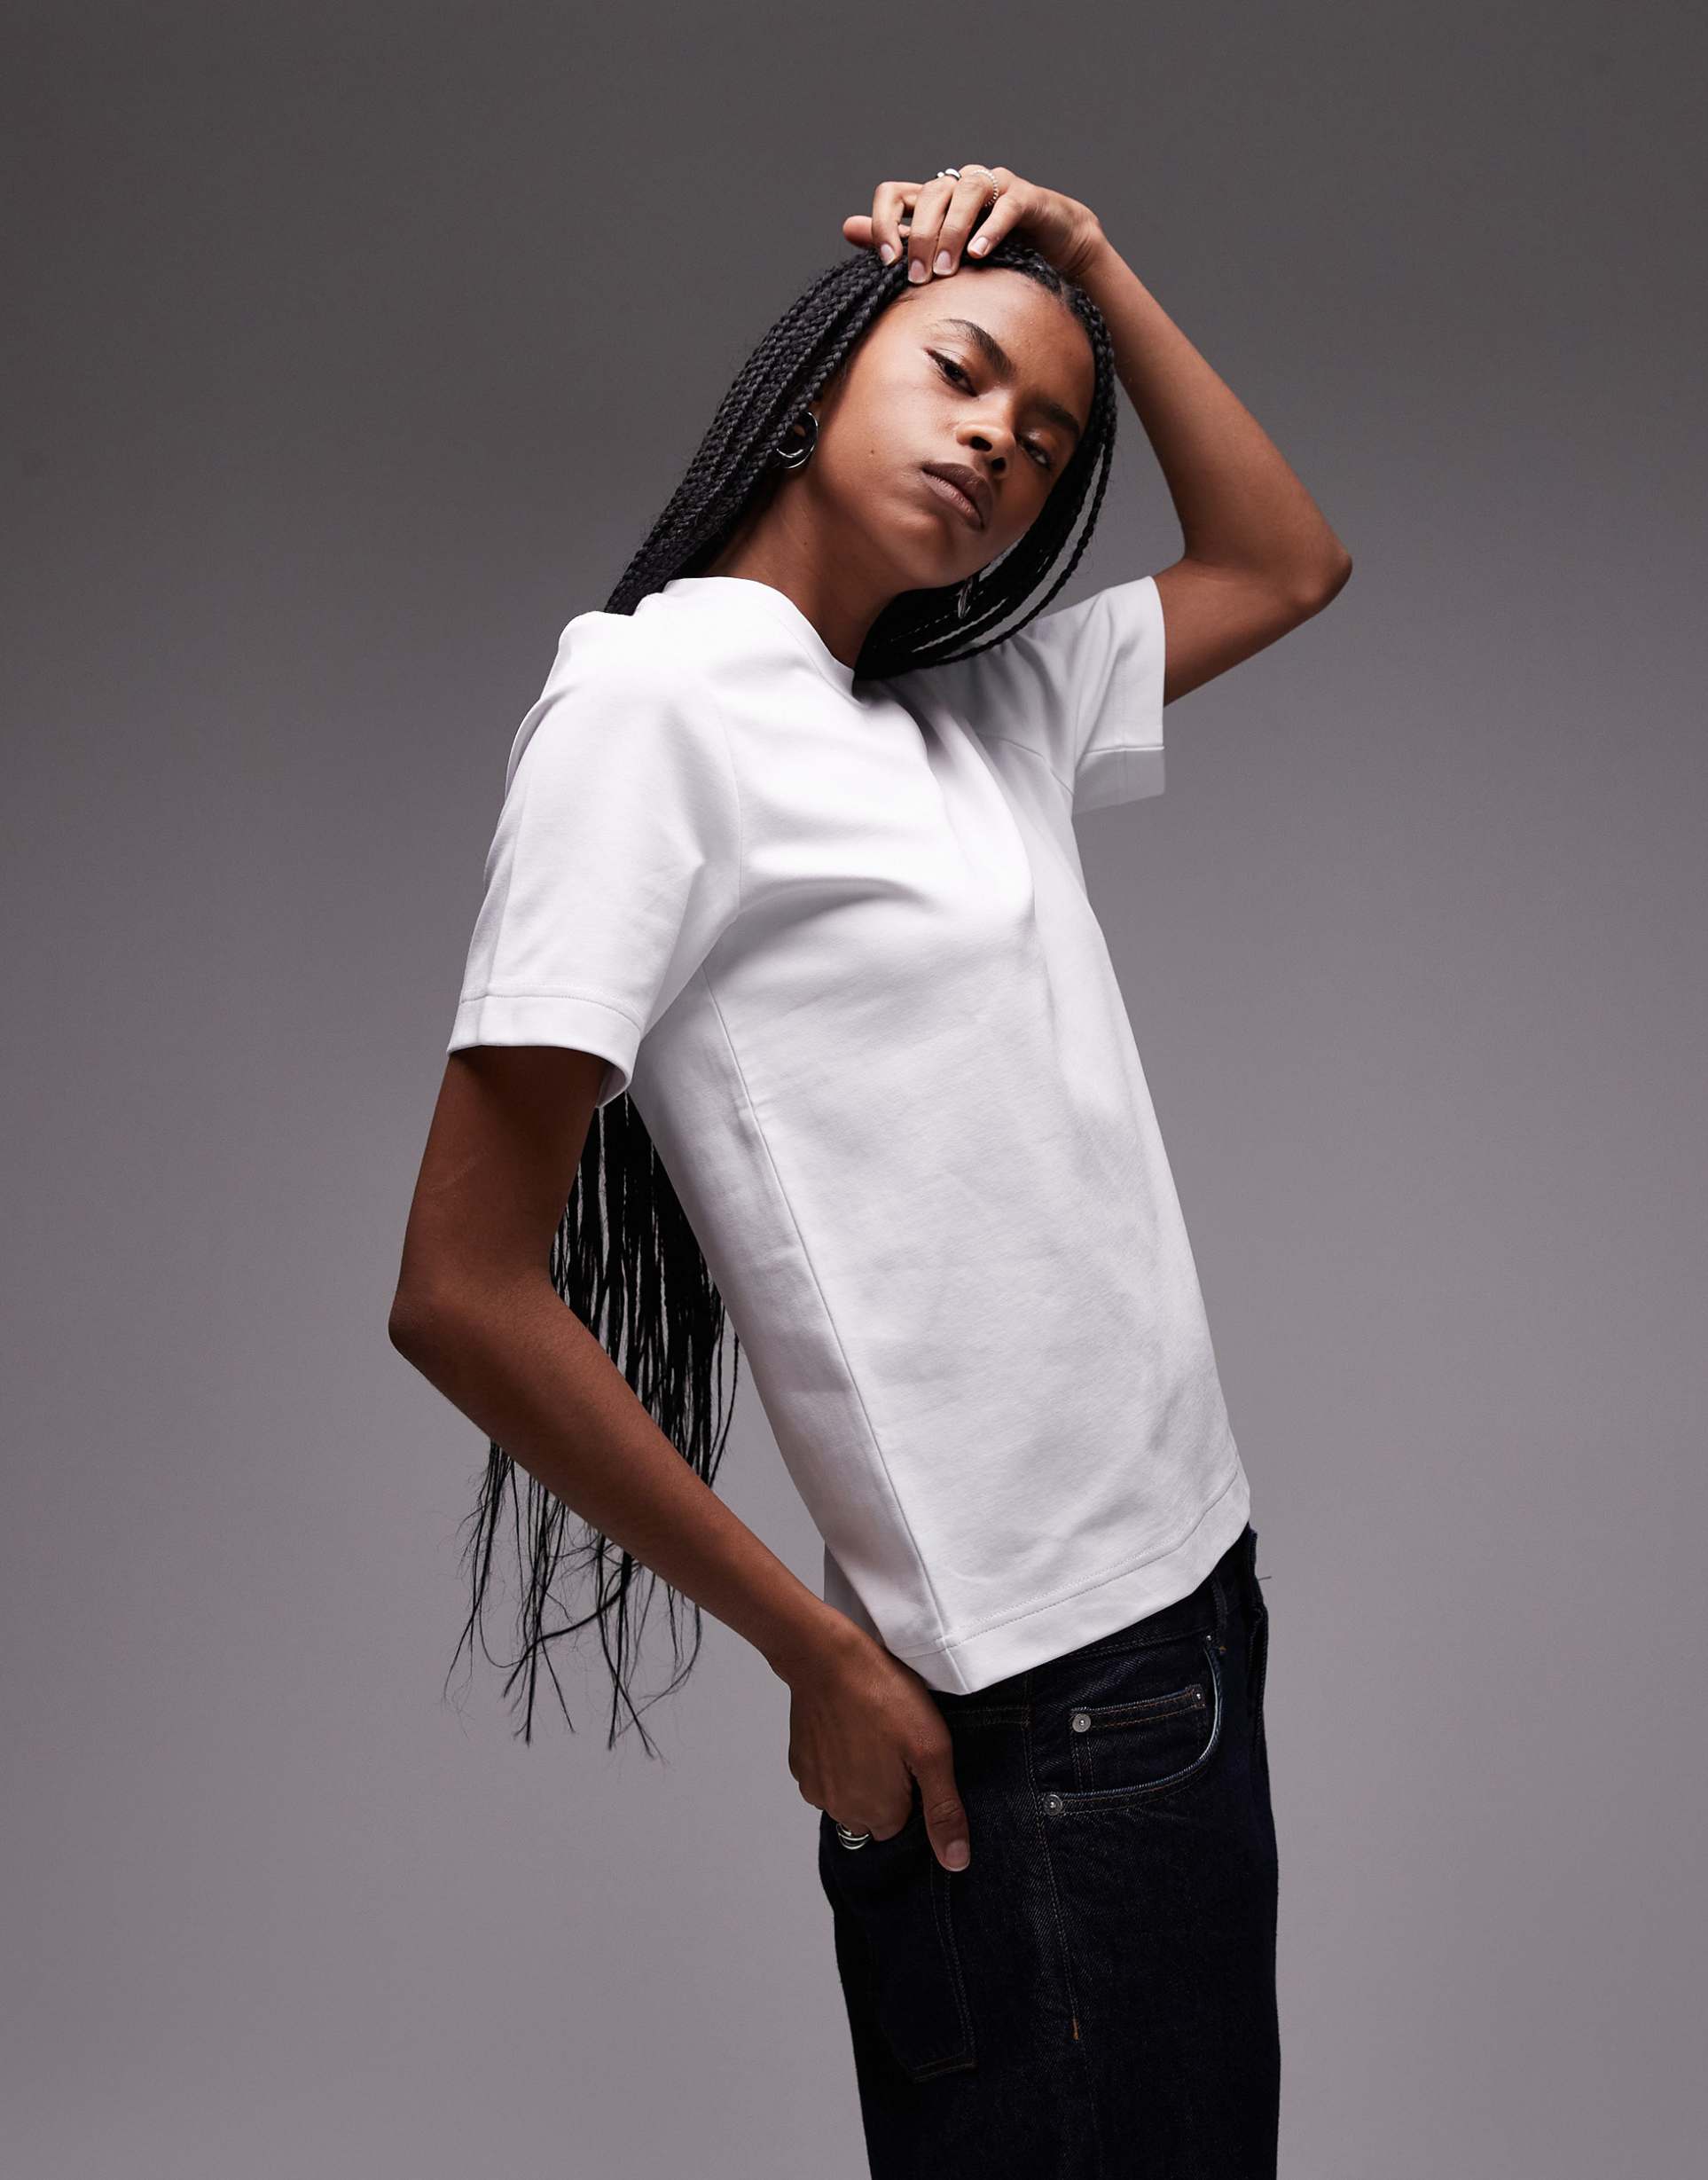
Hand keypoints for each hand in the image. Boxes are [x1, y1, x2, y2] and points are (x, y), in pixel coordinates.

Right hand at [784, 1619, 971, 1870]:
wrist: (827, 1658)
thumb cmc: (884, 1696)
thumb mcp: (931, 1749)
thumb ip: (943, 1809)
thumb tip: (956, 1863)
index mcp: (878, 1813)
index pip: (904, 1826)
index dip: (913, 1794)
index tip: (913, 1760)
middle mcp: (842, 1811)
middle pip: (874, 1817)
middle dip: (885, 1790)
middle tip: (894, 1745)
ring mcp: (816, 1789)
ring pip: (848, 1798)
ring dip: (859, 1778)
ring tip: (870, 1734)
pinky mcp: (799, 1765)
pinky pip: (826, 1779)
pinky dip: (836, 1763)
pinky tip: (846, 1731)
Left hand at [841, 165, 1104, 285]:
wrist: (1053, 247)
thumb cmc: (993, 251)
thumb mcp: (941, 249)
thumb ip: (900, 238)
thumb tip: (849, 227)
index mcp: (934, 198)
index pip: (893, 194)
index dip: (884, 222)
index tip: (886, 260)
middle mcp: (959, 184)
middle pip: (929, 196)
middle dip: (921, 239)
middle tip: (921, 278)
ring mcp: (994, 186)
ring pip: (965, 194)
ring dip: (953, 233)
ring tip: (948, 269)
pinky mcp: (1026, 197)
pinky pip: (1005, 205)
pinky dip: (990, 228)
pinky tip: (979, 253)